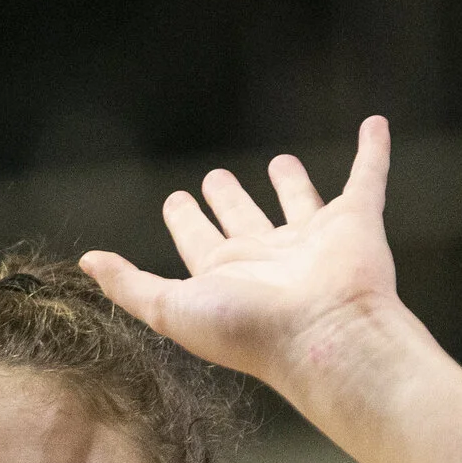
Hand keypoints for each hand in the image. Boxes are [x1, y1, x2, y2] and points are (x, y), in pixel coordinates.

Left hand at [79, 118, 399, 392]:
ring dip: (292, 183)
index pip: (200, 240)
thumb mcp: (170, 308)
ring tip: (281, 162)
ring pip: (301, 202)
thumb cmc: (247, 330)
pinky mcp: (356, 223)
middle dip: (230, 200)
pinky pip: (367, 178)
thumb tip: (86, 261)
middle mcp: (269, 258)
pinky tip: (374, 125)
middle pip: (246, 221)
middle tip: (215, 177)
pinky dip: (372, 152)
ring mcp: (314, 241)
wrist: (322, 337)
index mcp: (227, 274)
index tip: (175, 199)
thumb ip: (130, 285)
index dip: (186, 220)